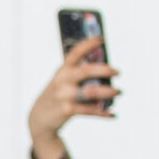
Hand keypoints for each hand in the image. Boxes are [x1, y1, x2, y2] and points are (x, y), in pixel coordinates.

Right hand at [27, 38, 116, 154]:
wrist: (39, 118)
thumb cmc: (57, 96)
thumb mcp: (62, 81)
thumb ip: (78, 74)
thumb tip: (105, 71)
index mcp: (62, 70)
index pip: (75, 53)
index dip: (88, 44)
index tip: (101, 39)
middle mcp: (62, 81)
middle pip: (86, 71)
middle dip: (104, 70)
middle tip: (117, 72)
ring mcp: (64, 95)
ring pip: (91, 92)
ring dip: (108, 91)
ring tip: (118, 91)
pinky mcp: (67, 110)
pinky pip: (89, 110)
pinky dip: (103, 113)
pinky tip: (112, 114)